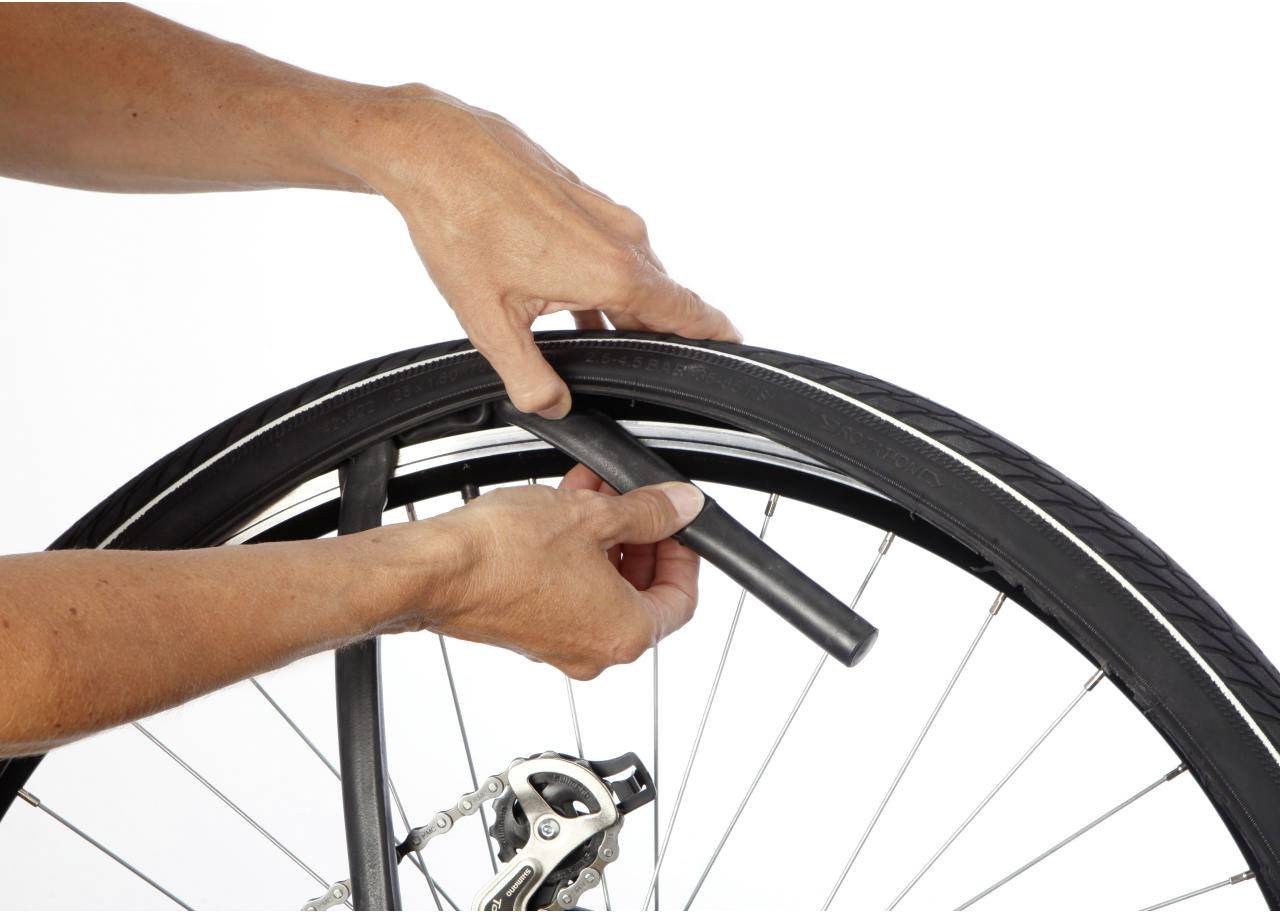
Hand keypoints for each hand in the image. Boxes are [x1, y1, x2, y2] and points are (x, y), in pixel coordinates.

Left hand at [363, 87, 740, 417]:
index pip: (689, 313)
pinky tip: (564, 296)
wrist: (436, 149)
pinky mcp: (585, 198)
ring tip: (592, 334)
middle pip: (662, 298)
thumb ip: (529, 377)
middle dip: (654, 333)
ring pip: (635, 273)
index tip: (733, 350)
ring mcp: (606, 212)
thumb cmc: (459, 222)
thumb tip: (554, 406)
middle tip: (636, 363)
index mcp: (613, 272)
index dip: (716, 337)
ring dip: (622, 305)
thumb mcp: (489, 322)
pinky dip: (602, 276)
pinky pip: (612, 248)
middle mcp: (622, 238)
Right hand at [416, 468, 702, 679]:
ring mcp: (558, 645)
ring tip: (592, 495)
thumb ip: (649, 512)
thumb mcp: (593, 517)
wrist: (434, 570)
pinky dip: (574, 554)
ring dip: (604, 539)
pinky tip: (562, 513)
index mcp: (624, 634)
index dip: (684, 554)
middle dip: (640, 540)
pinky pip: (568, 592)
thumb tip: (680, 508)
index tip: (675, 525)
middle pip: (642, 595)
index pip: (681, 600)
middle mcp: (594, 650)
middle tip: (633, 503)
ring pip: (601, 589)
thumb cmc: (503, 556)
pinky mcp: (527, 632)